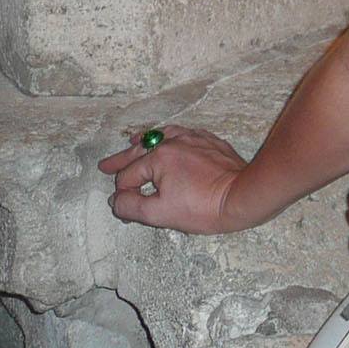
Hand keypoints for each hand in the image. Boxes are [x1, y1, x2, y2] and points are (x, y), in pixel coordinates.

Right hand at [97, 125, 257, 233]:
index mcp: (159, 157)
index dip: (123, 193)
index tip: (122, 205)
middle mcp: (174, 142)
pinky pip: (184, 134)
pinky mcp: (211, 142)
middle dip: (121, 160)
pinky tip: (170, 141)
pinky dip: (170, 137)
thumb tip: (116, 200)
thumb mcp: (160, 214)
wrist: (243, 195)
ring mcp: (194, 139)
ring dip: (145, 142)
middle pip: (141, 151)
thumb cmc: (203, 206)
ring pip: (163, 136)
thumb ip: (131, 207)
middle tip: (105, 166)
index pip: (129, 176)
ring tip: (132, 142)